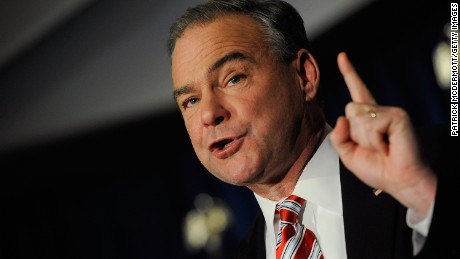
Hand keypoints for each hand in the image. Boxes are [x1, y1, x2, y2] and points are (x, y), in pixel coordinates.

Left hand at [330, 52, 436, 217]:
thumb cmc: (378, 169)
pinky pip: (371, 123)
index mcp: (367, 118)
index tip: (342, 56)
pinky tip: (388, 146)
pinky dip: (375, 140)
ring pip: (358, 116)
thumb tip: (343, 115)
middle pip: (350, 109)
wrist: (398, 181)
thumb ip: (339, 136)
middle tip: (373, 148)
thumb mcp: (348, 154)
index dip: (349, 73)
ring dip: (365, 139)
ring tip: (382, 147)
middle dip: (355, 134)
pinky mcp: (398, 115)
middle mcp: (378, 111)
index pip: (356, 91)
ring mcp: (390, 111)